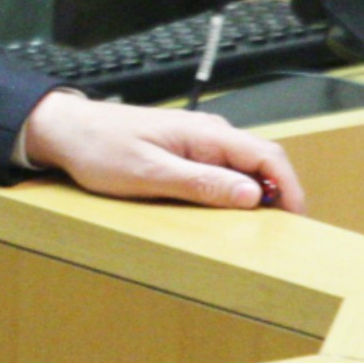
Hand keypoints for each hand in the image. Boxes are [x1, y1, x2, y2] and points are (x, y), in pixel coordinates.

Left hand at [20, 90, 307, 213]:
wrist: (65, 129)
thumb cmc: (100, 148)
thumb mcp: (149, 174)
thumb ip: (200, 183)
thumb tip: (250, 195)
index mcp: (206, 134)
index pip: (267, 156)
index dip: (290, 188)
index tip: (298, 219)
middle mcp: (208, 133)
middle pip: (261, 162)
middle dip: (278, 195)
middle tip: (281, 233)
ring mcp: (197, 141)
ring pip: (242, 168)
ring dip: (255, 196)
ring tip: (257, 229)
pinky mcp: (184, 151)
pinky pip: (221, 170)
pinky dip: (231, 192)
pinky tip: (225, 213)